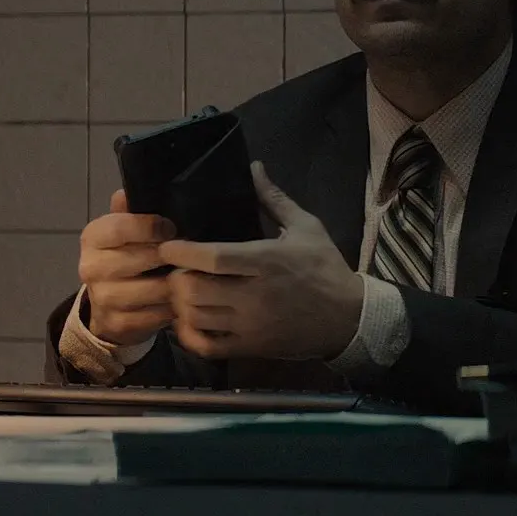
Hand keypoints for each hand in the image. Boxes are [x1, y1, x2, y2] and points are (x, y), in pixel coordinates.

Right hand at [79, 189, 177, 345]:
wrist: (109, 306)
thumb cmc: (124, 257)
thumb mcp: (123, 230)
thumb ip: (128, 211)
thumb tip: (126, 191)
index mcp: (92, 238)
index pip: (122, 227)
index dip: (152, 226)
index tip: (172, 228)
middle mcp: (90, 267)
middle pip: (142, 258)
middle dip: (171, 256)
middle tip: (191, 254)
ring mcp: (103, 298)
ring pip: (155, 289)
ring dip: (177, 283)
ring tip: (191, 276)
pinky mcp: (118, 324)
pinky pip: (157, 314)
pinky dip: (174, 307)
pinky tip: (182, 299)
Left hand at [157, 162, 364, 360]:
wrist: (349, 318)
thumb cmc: (325, 268)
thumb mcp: (306, 227)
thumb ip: (274, 198)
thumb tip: (253, 167)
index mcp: (266, 261)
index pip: (213, 258)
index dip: (182, 252)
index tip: (167, 246)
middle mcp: (255, 295)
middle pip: (195, 289)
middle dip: (176, 278)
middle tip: (175, 270)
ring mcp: (251, 325)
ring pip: (196, 318)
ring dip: (180, 304)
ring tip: (181, 292)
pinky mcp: (251, 348)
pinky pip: (207, 346)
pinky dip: (189, 335)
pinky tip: (189, 322)